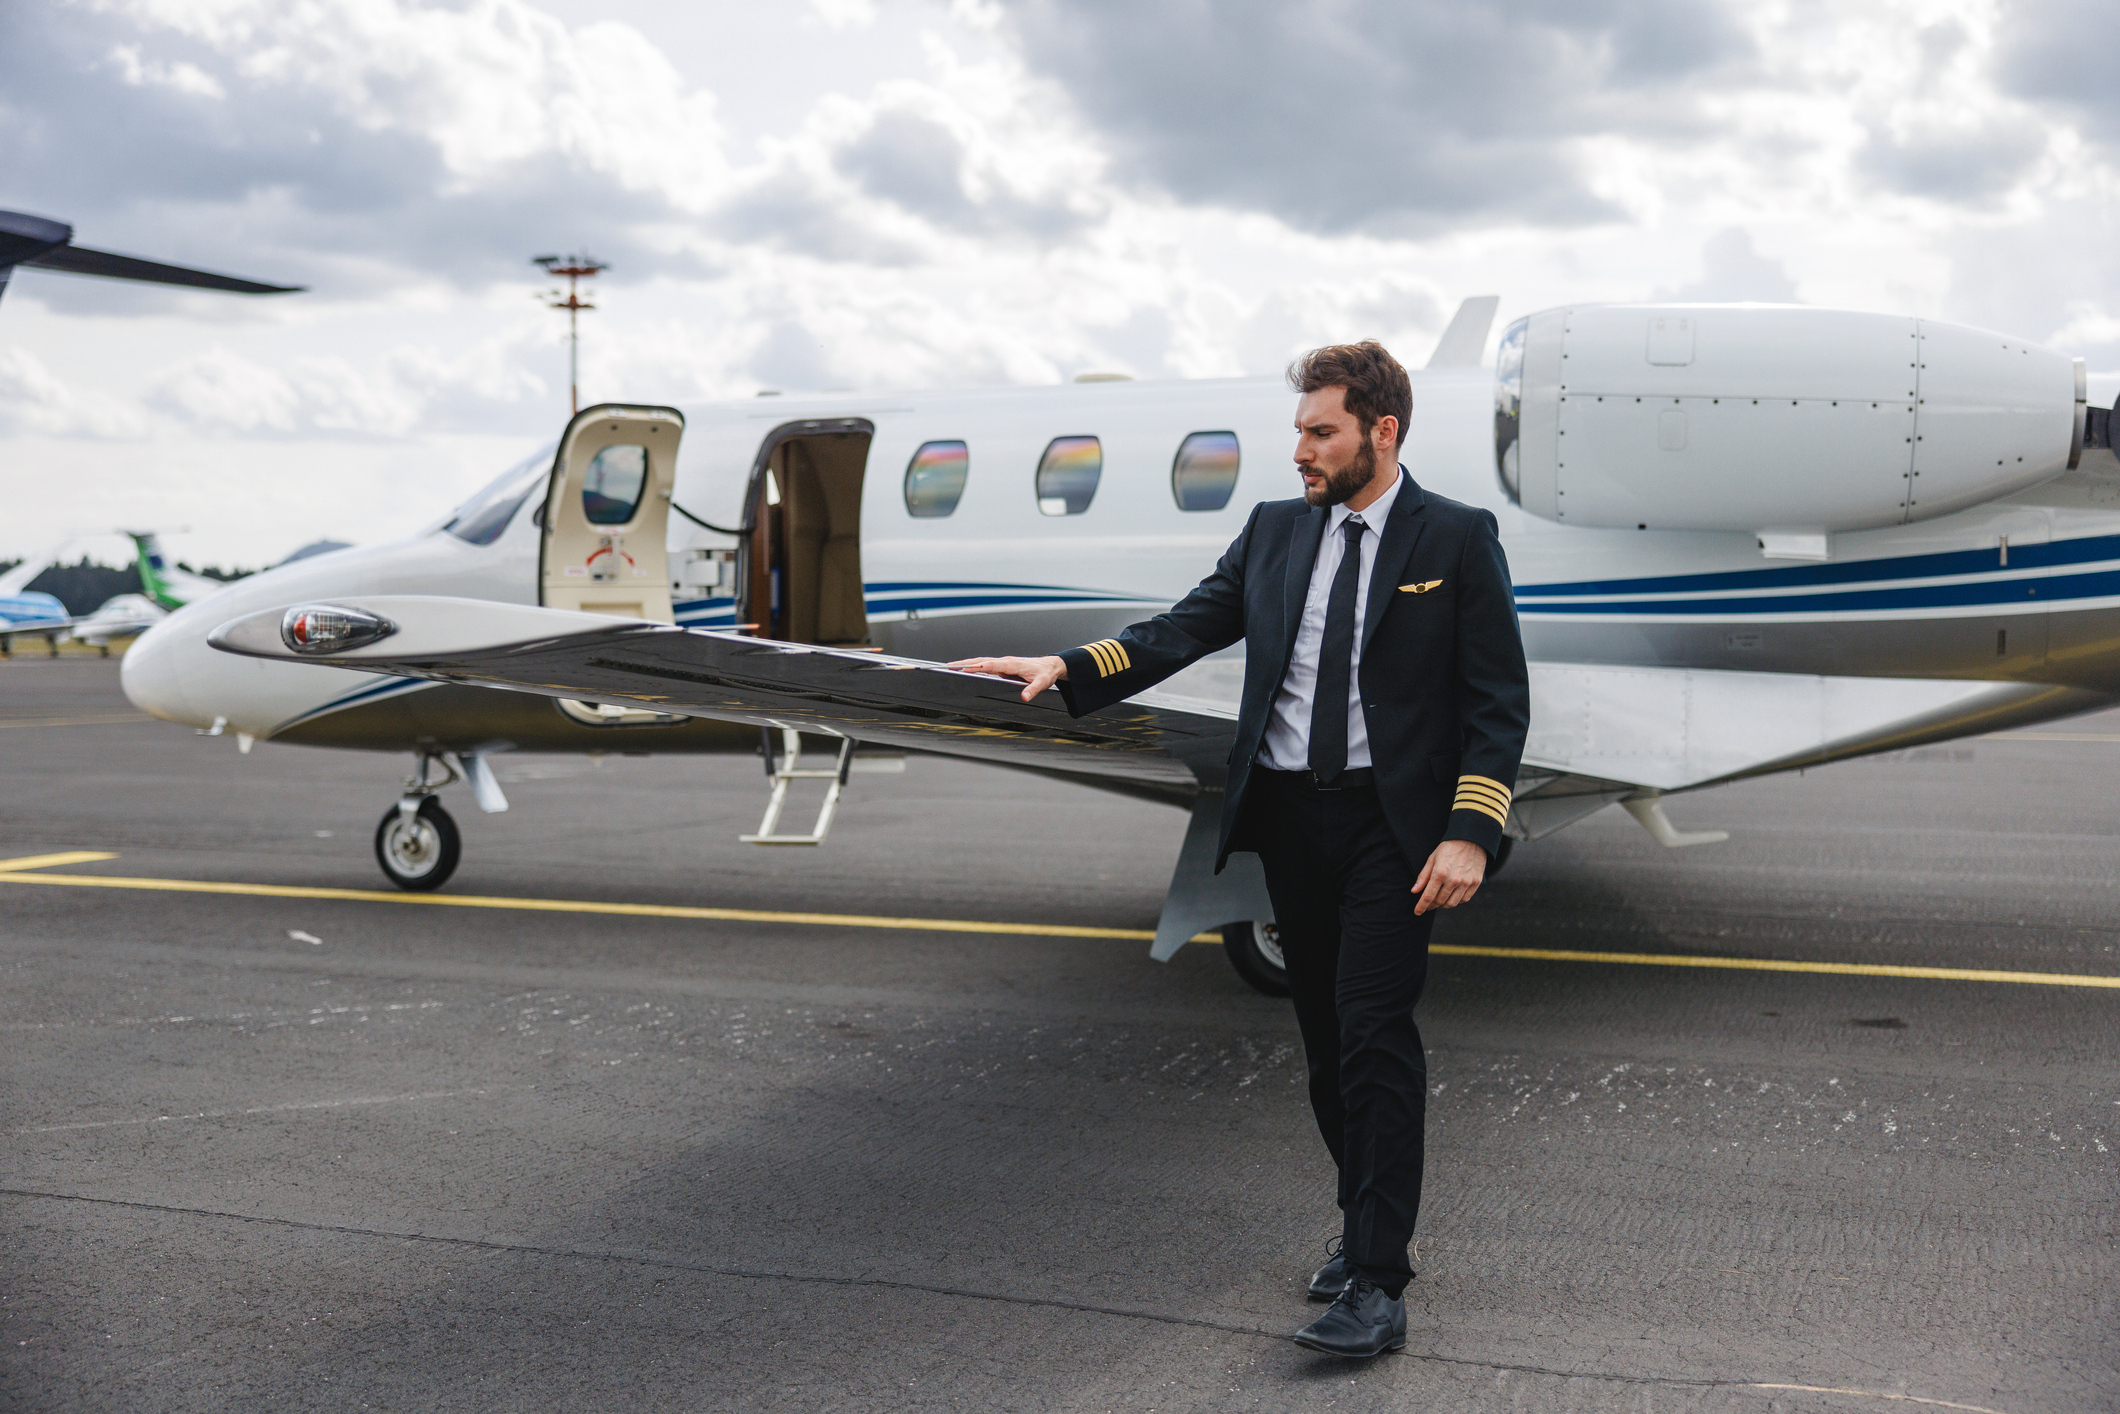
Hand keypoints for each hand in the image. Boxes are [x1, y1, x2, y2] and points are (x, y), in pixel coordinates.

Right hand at [947, 654, 1068, 703]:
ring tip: (951, 667)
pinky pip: (986, 665)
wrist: (1050, 666)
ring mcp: (1003, 664)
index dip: (978, 667)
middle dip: (965, 663)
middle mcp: (1005, 662)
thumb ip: (1033, 690)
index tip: (965, 669)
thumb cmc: (1045, 673)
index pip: (992, 665)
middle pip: (981, 661)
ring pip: (982, 662)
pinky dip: (974, 666)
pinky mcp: (1003, 667)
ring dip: (967, 664)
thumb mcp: (1042, 683)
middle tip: (949, 666)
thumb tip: (1025, 697)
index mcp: (1012, 664)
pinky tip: (965, 670)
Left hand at [1412, 838, 1486, 915]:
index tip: (1417, 912)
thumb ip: (1423, 877)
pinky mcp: (1475, 883)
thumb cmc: (1449, 848)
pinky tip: (1451, 897)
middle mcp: (1453, 880)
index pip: (1428, 896)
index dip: (1421, 906)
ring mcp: (1466, 882)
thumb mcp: (1432, 859)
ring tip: (1439, 902)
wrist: (1471, 839)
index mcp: (1440, 873)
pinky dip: (1456, 901)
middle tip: (1428, 905)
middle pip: (1439, 901)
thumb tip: (1414, 891)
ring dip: (1443, 905)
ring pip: (1452, 903)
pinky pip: (1464, 899)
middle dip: (1431, 906)